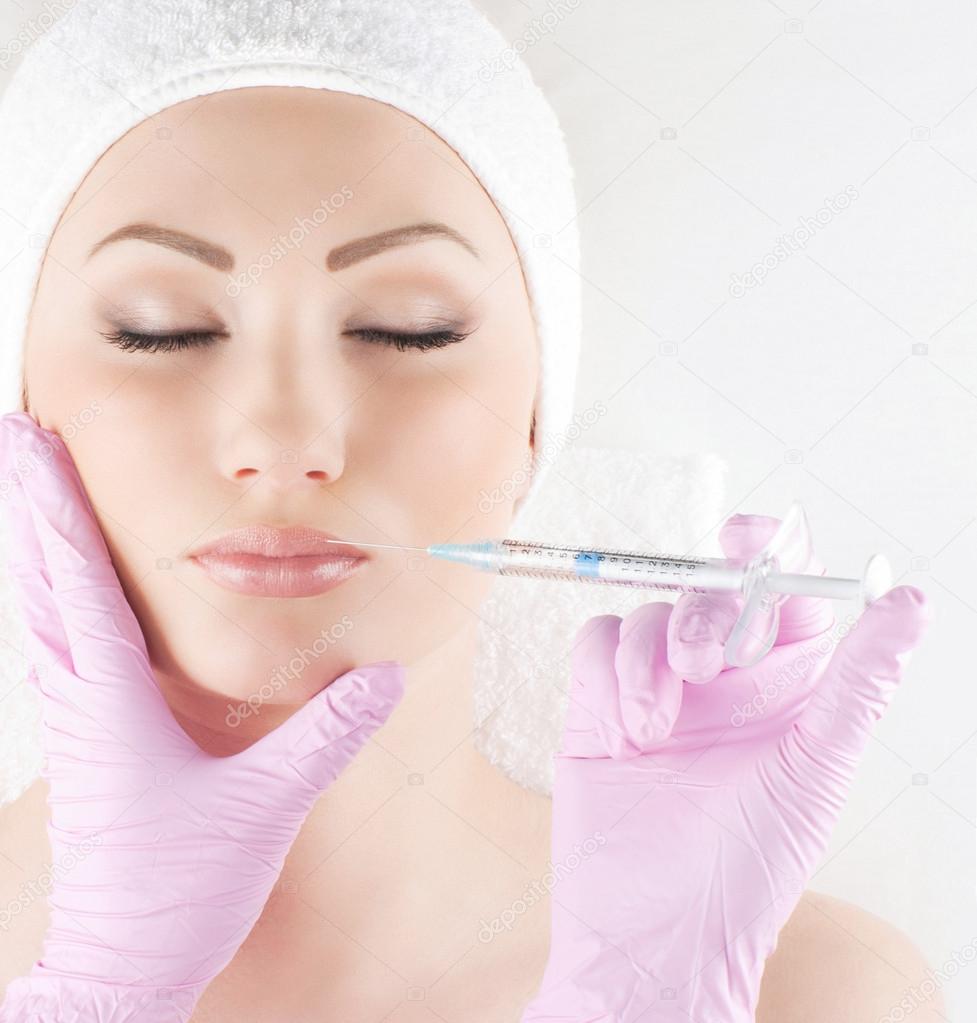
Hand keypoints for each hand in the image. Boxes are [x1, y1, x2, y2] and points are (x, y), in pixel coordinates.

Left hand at [0, 412, 404, 1021]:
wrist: (123, 965)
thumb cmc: (179, 890)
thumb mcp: (266, 806)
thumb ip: (327, 734)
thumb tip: (379, 675)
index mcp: (114, 698)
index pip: (82, 578)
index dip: (57, 502)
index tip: (34, 438)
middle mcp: (82, 699)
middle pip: (43, 579)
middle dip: (31, 502)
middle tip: (18, 435)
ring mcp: (77, 722)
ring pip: (41, 612)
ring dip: (36, 544)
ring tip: (32, 493)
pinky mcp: (87, 743)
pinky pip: (55, 649)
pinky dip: (51, 598)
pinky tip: (61, 594)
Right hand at [521, 513, 931, 1022]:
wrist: (656, 930)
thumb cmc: (750, 864)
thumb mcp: (818, 766)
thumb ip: (860, 681)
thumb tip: (912, 603)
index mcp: (784, 683)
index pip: (783, 585)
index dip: (770, 548)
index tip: (748, 542)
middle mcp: (721, 677)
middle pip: (708, 585)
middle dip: (704, 610)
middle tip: (705, 665)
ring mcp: (657, 687)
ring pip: (650, 611)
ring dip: (652, 659)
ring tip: (657, 729)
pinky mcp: (598, 702)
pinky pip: (598, 640)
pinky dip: (610, 672)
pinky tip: (626, 730)